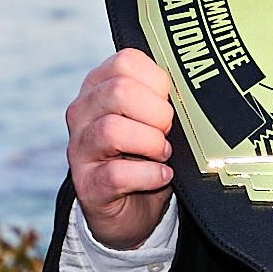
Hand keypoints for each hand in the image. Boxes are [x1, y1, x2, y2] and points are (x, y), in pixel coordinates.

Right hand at [67, 46, 177, 248]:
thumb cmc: (145, 155)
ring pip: (112, 130)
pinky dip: (150, 175)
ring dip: (152, 143)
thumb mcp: (152, 119)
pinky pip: (117, 174)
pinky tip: (162, 176)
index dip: (157, 82)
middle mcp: (82, 113)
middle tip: (167, 131)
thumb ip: (161, 97)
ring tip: (163, 154)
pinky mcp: (87, 185)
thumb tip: (192, 88)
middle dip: (156, 113)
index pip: (125, 61)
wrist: (129, 209)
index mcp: (98, 86)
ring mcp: (80, 149)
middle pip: (118, 91)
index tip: (167, 102)